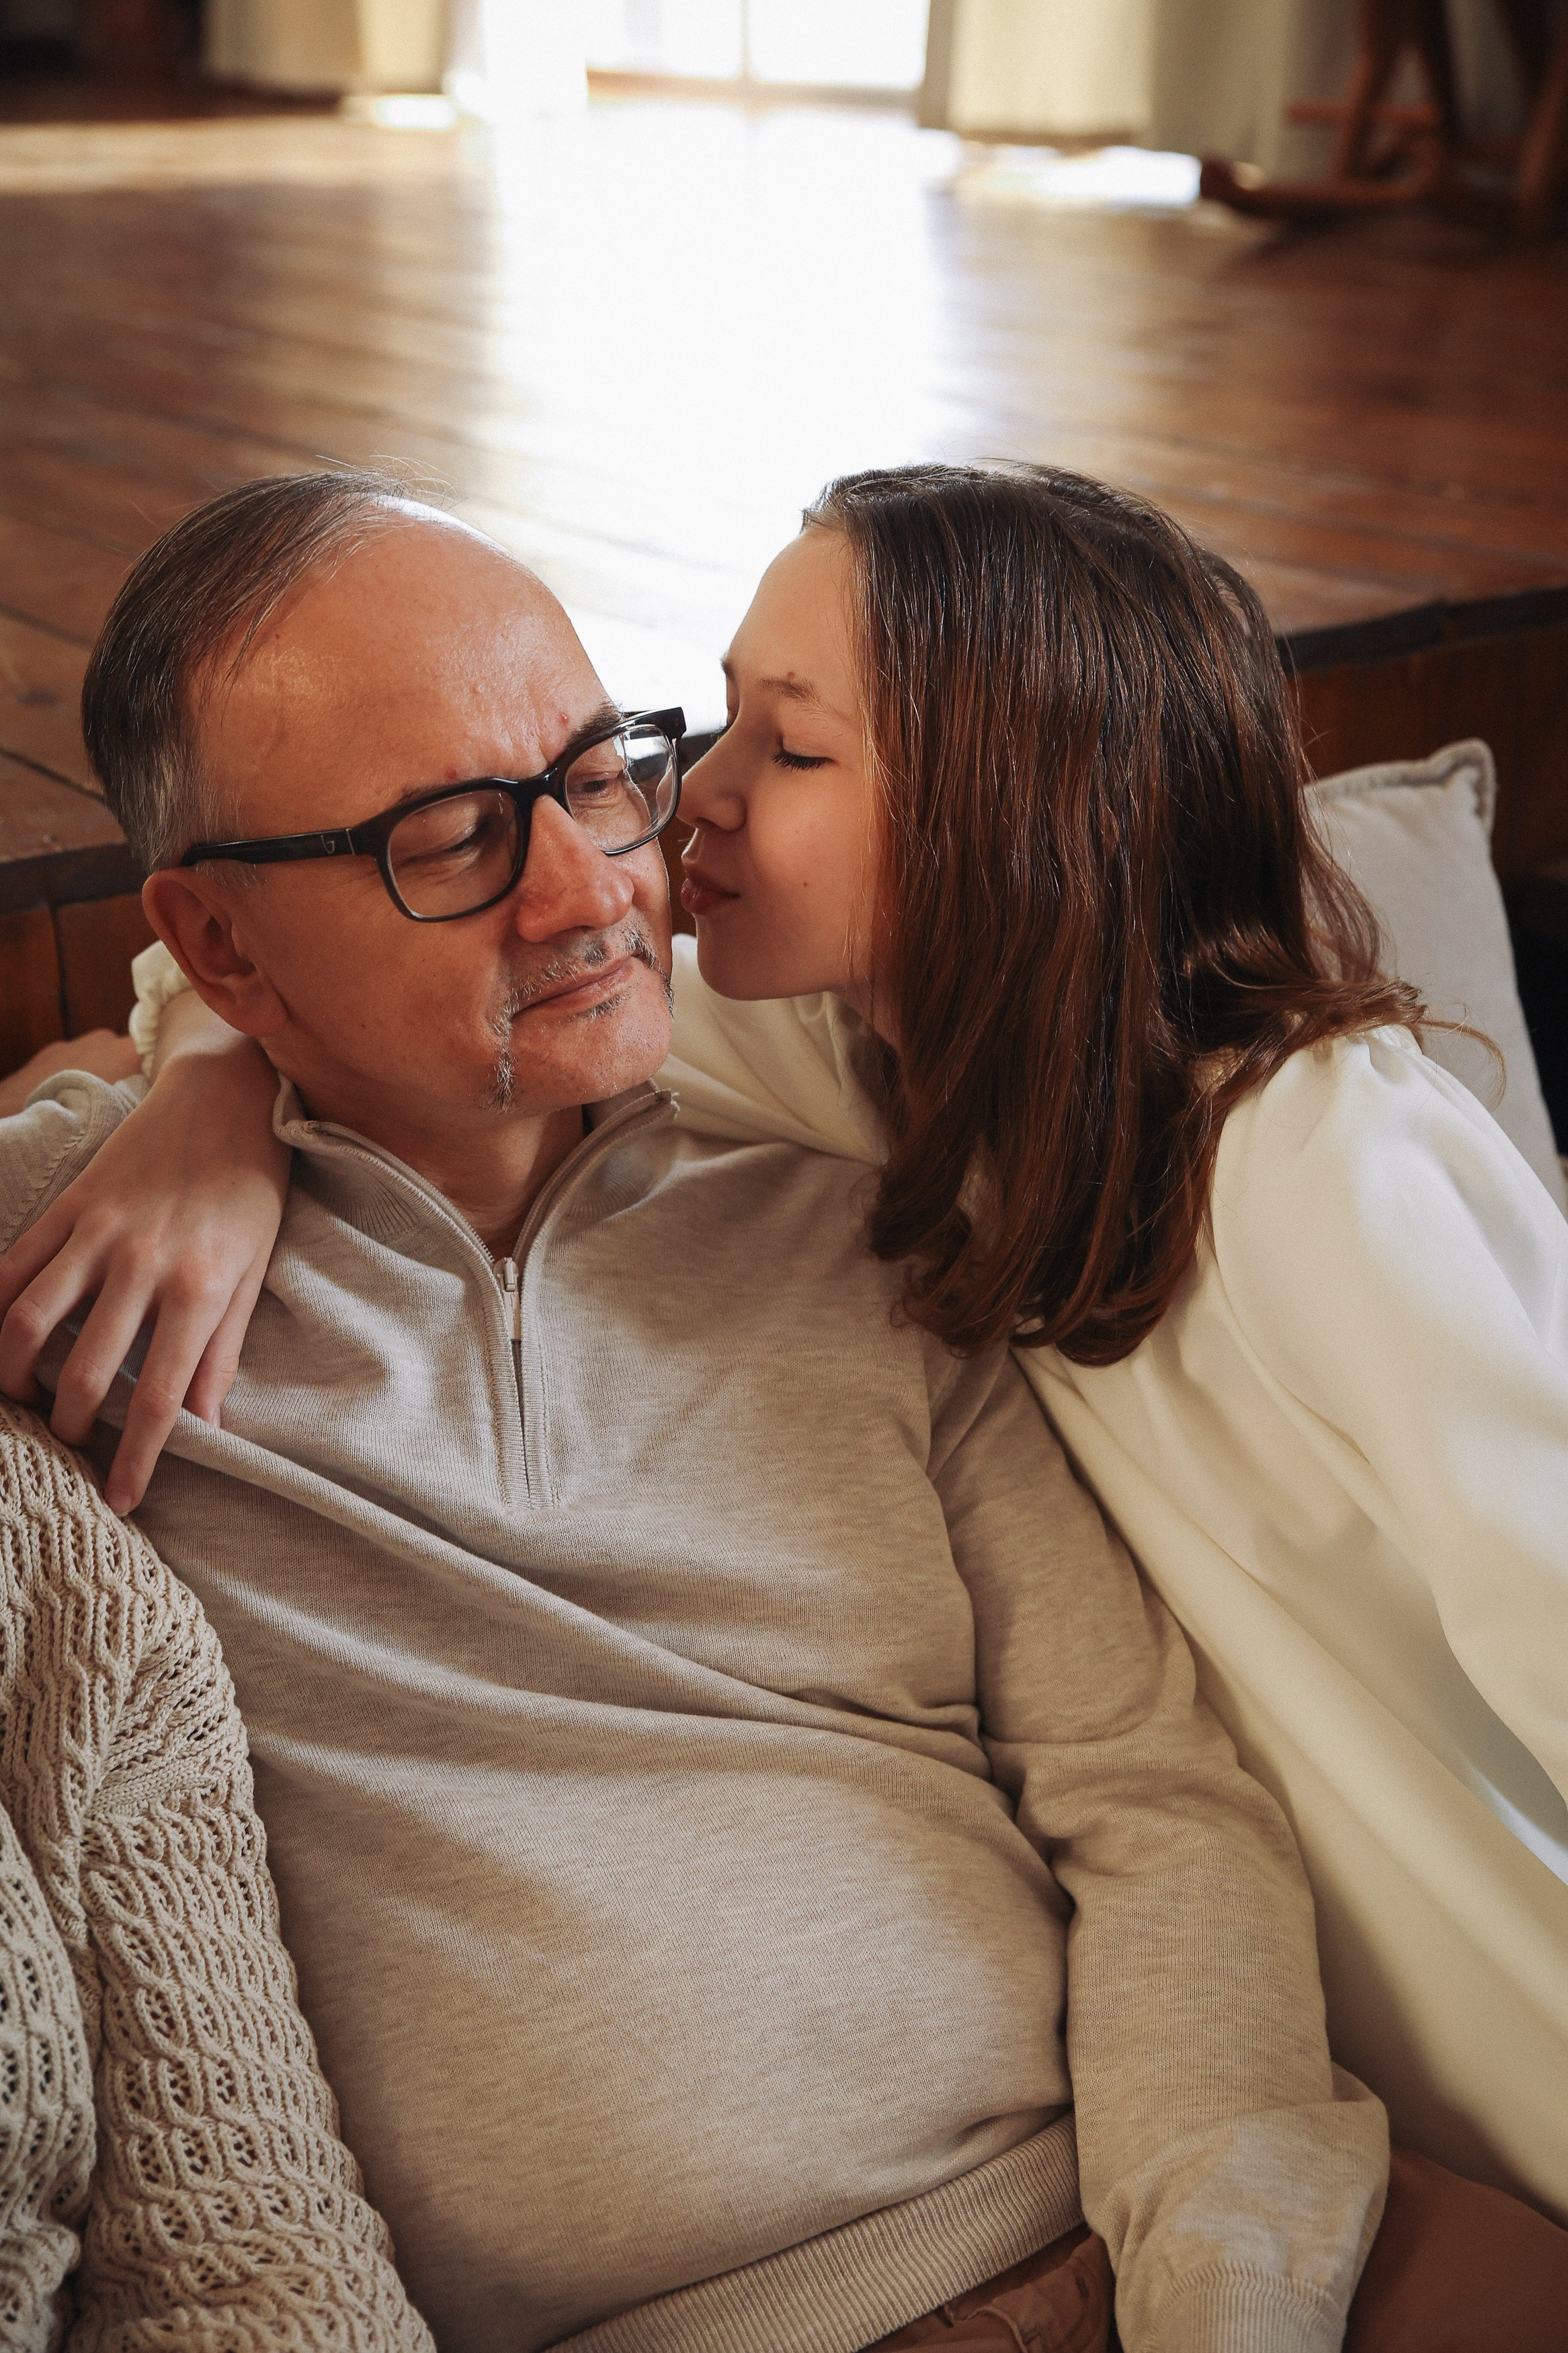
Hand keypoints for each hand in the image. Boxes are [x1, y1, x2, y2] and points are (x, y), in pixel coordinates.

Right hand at [0, 1039, 288, 1511]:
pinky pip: (12, 1267)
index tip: (122, 1499)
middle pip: (82, 1373)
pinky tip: (3, 1343)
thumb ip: (223, 1352)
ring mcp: (97, 1232)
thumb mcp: (257, 1273)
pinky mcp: (69, 1204)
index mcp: (199, 1288)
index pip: (159, 1399)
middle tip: (71, 1449)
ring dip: (15, 1378)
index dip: (136, 1460)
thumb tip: (207, 1427)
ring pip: (26, 1322)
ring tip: (24, 1403)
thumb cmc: (253, 1190)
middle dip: (68, 1428)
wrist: (230, 1097)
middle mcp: (142, 1264)